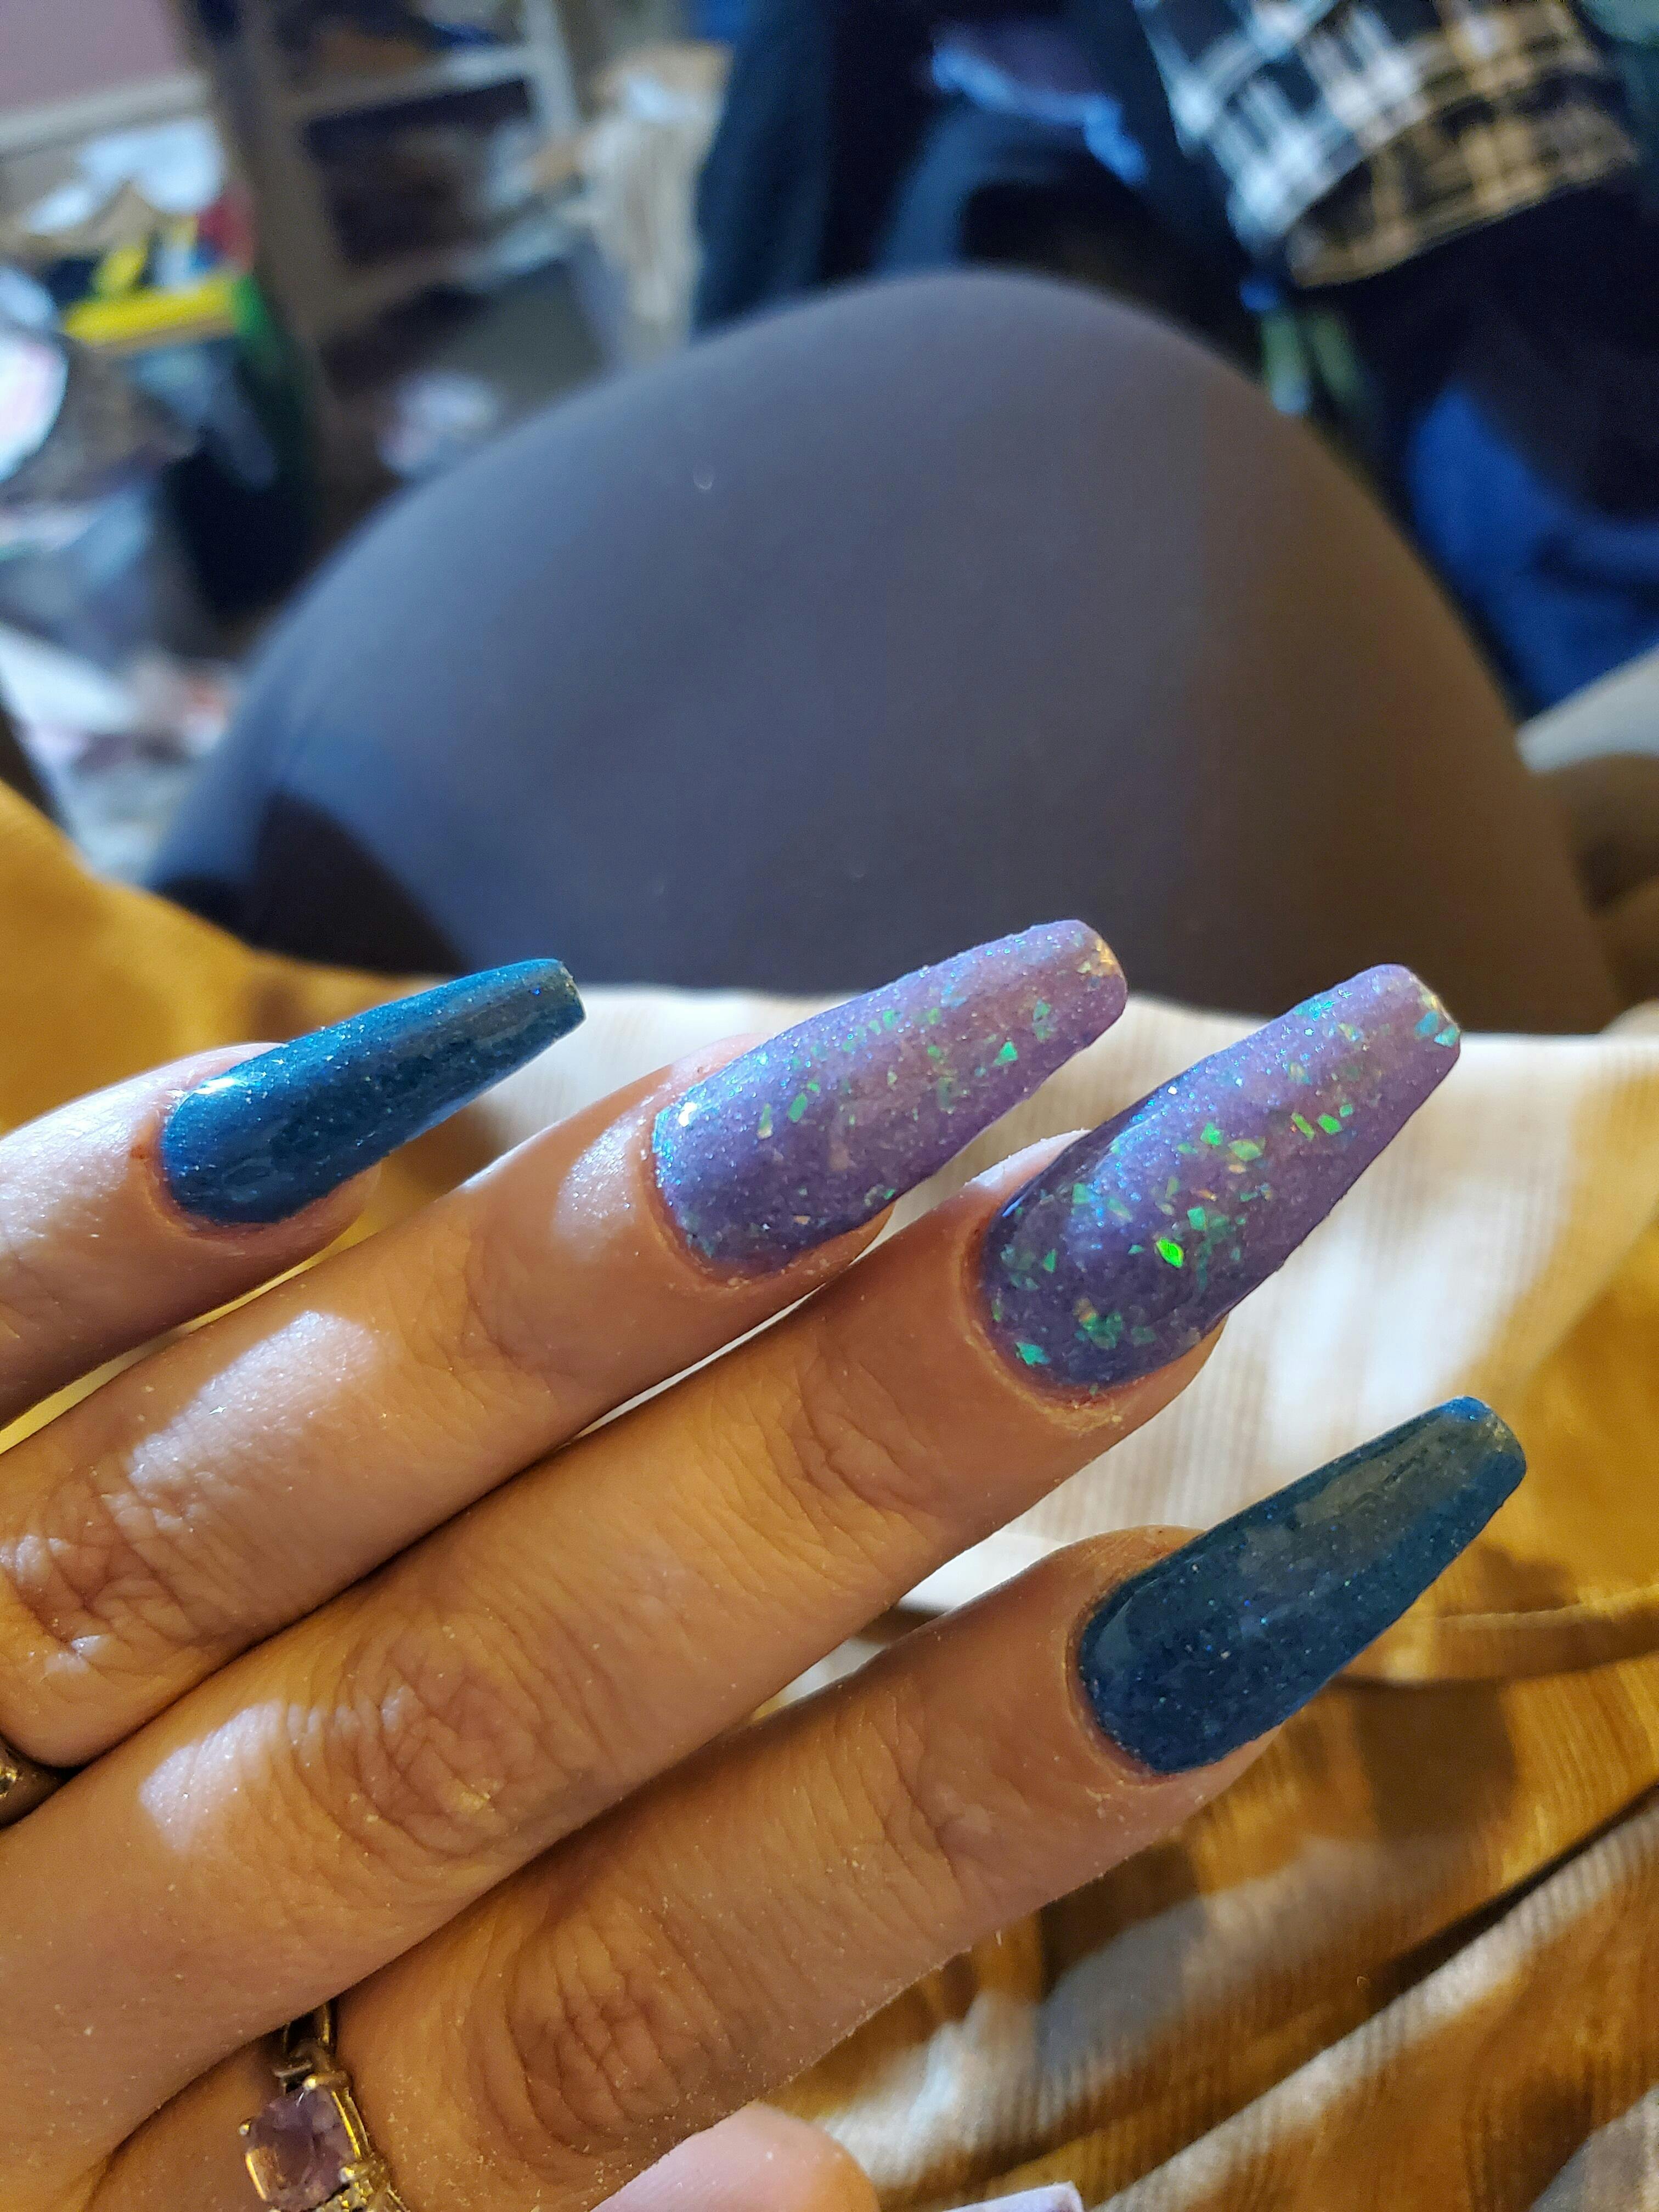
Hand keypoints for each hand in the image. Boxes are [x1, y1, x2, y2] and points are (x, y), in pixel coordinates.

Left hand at [0, 930, 1514, 2211]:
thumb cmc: (32, 2199)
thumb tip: (836, 2185)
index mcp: (241, 2204)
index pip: (691, 1978)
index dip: (1012, 1784)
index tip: (1313, 1548)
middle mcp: (62, 1981)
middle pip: (518, 1693)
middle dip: (873, 1442)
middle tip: (1174, 1193)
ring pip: (270, 1501)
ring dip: (598, 1279)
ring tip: (922, 1051)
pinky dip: (135, 1222)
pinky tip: (423, 1045)